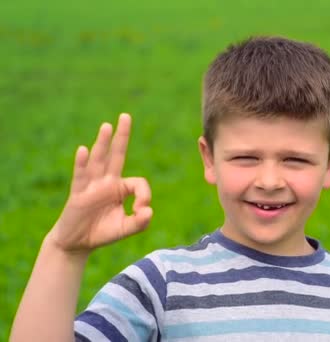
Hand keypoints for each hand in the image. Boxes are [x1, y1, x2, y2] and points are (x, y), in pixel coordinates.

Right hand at [46, 113, 152, 253]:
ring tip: (107, 126)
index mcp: (120, 188)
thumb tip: (149, 210)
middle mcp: (107, 182)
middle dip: (122, 136)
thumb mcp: (126, 229)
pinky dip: (81, 162)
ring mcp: (92, 185)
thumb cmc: (103, 232)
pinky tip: (83, 150)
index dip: (144, 195)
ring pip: (98, 160)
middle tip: (126, 116)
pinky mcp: (78, 193)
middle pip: (116, 155)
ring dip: (103, 143)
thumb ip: (140, 222)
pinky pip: (80, 175)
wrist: (78, 243)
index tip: (142, 210)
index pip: (139, 182)